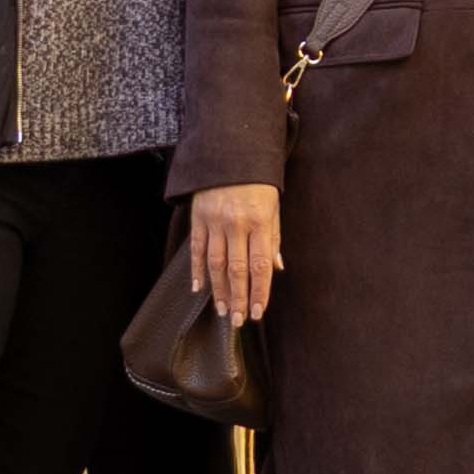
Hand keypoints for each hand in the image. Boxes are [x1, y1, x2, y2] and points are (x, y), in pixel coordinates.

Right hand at [190, 181, 284, 324]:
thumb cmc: (258, 184)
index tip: (258, 313)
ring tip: (223, 310)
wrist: (230, 152)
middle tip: (238, 321)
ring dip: (219, 290)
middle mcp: (237, 224)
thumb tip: (276, 269)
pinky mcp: (199, 218)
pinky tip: (199, 288)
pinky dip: (197, 270)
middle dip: (239, 298)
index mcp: (260, 222)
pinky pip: (198, 249)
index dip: (259, 292)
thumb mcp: (273, 207)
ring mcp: (215, 221)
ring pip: (216, 264)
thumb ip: (273, 239)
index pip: (260, 265)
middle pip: (237, 269)